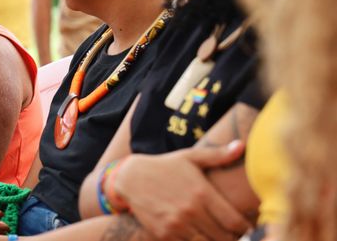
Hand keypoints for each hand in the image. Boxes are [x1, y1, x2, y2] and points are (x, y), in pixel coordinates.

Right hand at [114, 141, 251, 240]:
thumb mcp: (190, 157)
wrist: (131, 177)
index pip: (235, 222)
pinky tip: (197, 235)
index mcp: (201, 192)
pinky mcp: (163, 235)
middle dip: (232, 237)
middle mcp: (190, 211)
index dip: (245, 228)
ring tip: (215, 234)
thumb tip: (242, 146)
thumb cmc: (165, 166)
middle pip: (224, 238)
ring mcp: (176, 225)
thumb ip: (218, 155)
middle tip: (233, 232)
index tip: (246, 226)